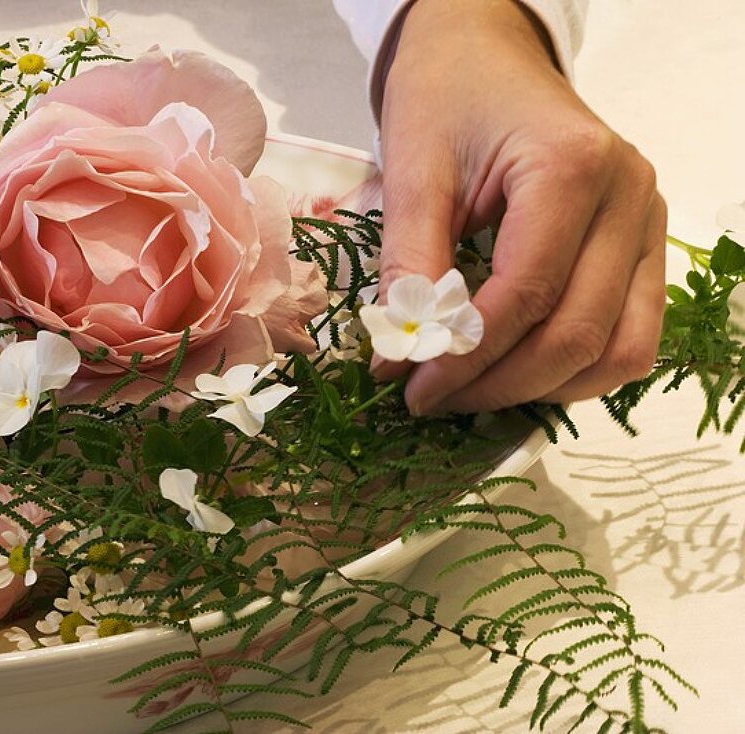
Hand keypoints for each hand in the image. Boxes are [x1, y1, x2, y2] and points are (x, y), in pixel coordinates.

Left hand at [376, 0, 665, 413]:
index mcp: (572, 167)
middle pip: (577, 332)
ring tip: (470, 392)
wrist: (485, 57)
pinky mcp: (643, 246)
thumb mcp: (413, 172)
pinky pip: (630, 335)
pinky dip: (577, 370)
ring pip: (618, 349)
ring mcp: (647, 224)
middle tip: (431, 399)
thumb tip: (400, 358)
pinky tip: (518, 372)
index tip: (411, 389)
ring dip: (542, 389)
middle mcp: (629, 198)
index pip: (527, 294)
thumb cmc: (446, 99)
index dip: (466, 356)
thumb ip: (410, 264)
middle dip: (497, 383)